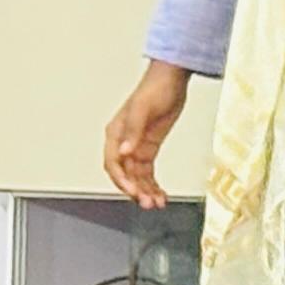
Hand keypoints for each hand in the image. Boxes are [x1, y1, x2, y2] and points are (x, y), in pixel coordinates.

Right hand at [103, 62, 189, 210]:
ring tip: (156, 204)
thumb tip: (125, 151)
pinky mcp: (149, 147)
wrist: (171, 80)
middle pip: (125, 173)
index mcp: (115, 133)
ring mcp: (136, 146)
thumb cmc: (154, 90)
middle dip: (136, 190)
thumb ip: (134, 131)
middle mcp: (123, 142)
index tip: (133, 192)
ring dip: (145, 190)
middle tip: (148, 203)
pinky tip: (160, 194)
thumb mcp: (143, 110)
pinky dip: (152, 183)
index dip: (122, 180)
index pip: (113, 164)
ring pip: (137, 175)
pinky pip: (147, 171)